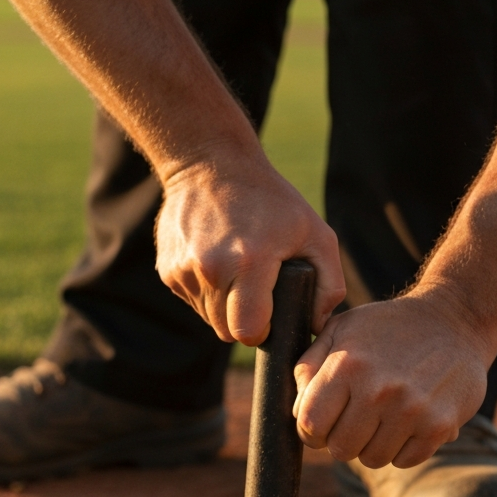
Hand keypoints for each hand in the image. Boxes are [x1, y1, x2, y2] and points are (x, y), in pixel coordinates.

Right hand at [155, 152, 344, 344]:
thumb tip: (316, 325)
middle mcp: (210, 269)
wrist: (209, 164)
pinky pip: (193, 301)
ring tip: (237, 270)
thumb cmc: (270, 200)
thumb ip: (329, 283)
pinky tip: (217, 261)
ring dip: (225, 306)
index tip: (270, 313)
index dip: (263, 330)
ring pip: (208, 318)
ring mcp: (183, 271)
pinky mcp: (167, 271)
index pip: (248, 331)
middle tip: (257, 290)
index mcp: (248, 261)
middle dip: (244, 319)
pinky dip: (207, 291)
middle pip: (227, 331)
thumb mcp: (315, 232)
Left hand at [293, 290, 493, 467]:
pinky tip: (407, 422)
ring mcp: (411, 410)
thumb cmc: (387, 327)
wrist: (454, 320)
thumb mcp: (341, 330)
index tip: (322, 423)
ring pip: (372, 459)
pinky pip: (404, 460)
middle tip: (356, 419)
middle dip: (342, 439)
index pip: (310, 424)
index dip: (311, 430)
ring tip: (383, 418)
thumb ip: (309, 366)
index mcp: (348, 366)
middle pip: (340, 449)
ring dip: (372, 445)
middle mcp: (378, 390)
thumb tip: (297, 412)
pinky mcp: (439, 425)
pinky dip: (402, 448)